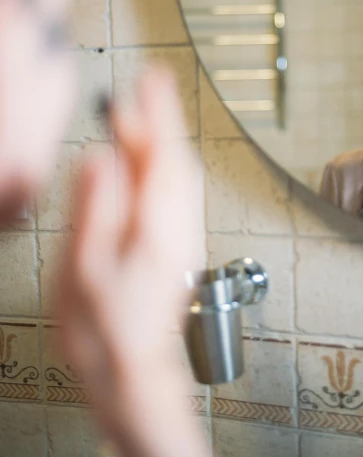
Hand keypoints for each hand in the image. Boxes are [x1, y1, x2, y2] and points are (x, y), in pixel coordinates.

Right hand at [56, 67, 213, 456]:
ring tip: (136, 119)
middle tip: (139, 90)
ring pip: (179, 178)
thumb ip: (96, 209)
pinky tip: (144, 167)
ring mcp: (182, 241)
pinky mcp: (177, 251)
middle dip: (160, 121)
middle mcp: (179, 230)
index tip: (153, 78)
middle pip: (175, 162)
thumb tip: (102, 157)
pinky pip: (175, 197)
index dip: (159, 114)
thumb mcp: (85, 270)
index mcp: (158, 229)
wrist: (135, 378)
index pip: (164, 156)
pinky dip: (162, 170)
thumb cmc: (105, 333)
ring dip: (161, 143)